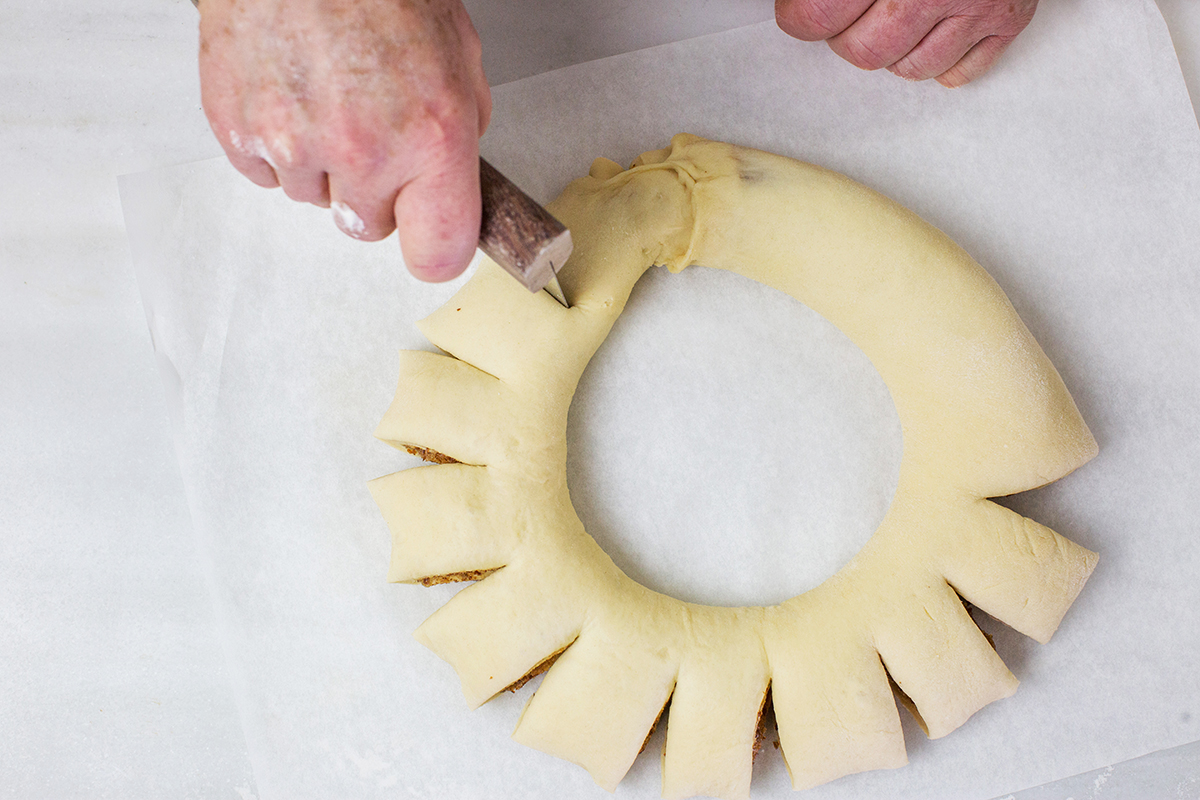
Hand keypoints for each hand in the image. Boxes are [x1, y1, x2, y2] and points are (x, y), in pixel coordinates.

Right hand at [198, 0, 491, 281]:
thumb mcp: (458, 53)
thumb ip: (461, 129)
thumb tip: (450, 180)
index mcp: (432, 135)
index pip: (439, 253)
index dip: (437, 249)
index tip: (433, 238)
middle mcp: (364, 149)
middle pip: (369, 228)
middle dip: (375, 193)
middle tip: (373, 134)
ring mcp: (294, 143)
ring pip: (313, 199)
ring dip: (322, 164)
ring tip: (326, 96)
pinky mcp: (238, 130)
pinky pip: (264, 173)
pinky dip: (276, 146)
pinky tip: (291, 94)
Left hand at [775, 0, 1037, 86]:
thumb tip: (796, 0)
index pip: (817, 16)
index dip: (801, 14)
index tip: (800, 8)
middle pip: (863, 52)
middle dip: (845, 36)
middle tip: (849, 9)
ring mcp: (979, 4)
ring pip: (910, 69)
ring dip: (891, 49)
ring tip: (892, 12)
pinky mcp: (1010, 18)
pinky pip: (958, 72)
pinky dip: (938, 60)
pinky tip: (929, 27)